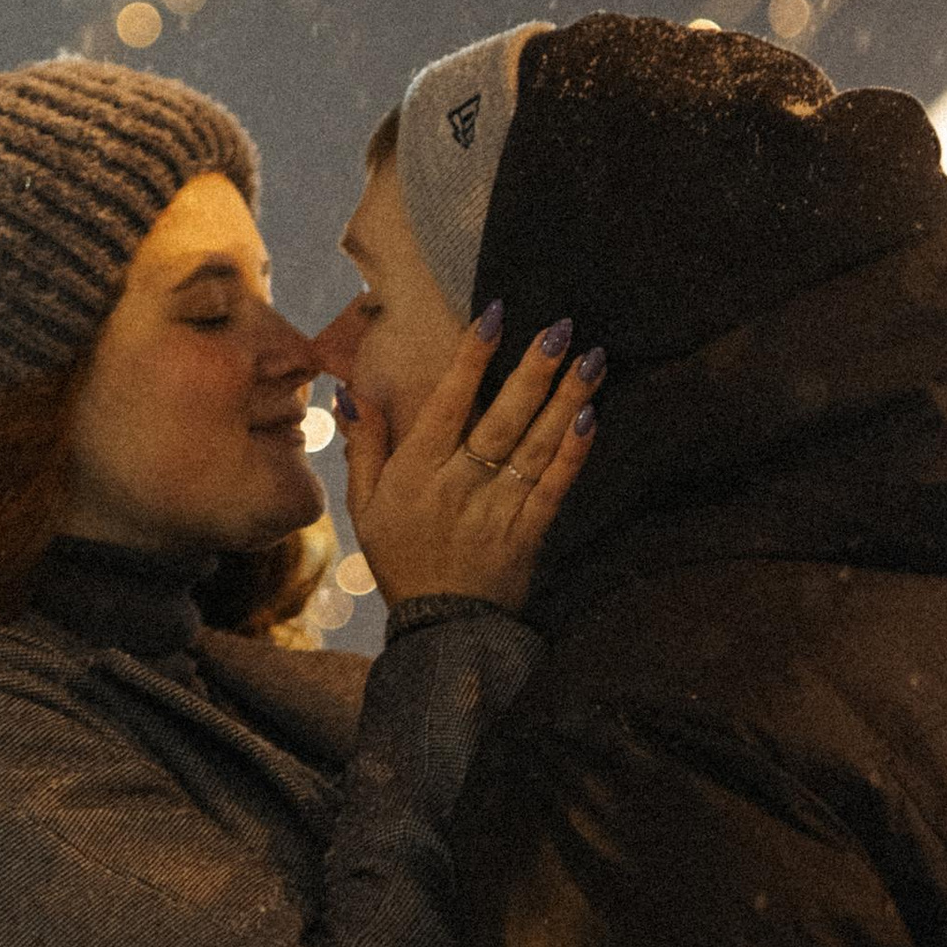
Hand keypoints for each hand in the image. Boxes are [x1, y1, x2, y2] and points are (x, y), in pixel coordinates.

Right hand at [339, 308, 600, 610]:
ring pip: (536, 447)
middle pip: (502, 418)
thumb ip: (364, 448)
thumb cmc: (400, 560)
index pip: (448, 403)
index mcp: (417, 472)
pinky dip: (573, 453)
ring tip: (592, 361)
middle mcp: (460, 484)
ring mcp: (497, 509)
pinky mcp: (528, 533)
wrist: (439, 631)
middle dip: (533, 370)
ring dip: (566, 401)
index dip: (472, 358)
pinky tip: (590, 418)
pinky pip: (554, 488)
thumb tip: (354, 394)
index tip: (496, 315)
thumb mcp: (364, 507)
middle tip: (562, 328)